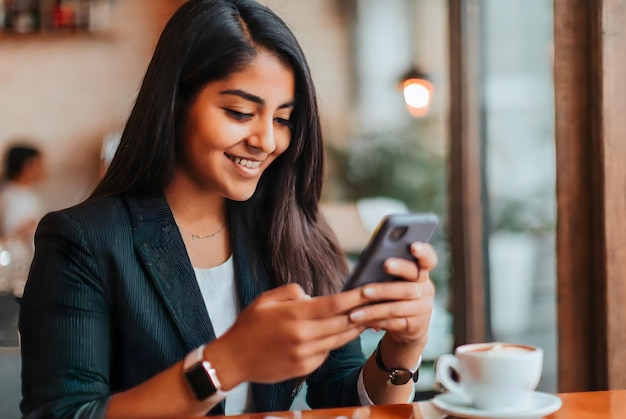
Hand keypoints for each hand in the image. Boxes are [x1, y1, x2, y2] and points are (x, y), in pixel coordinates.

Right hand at [209, 283, 368, 388]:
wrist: (233, 360)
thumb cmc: (248, 326)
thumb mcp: (265, 300)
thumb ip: (291, 292)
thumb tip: (313, 296)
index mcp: (294, 315)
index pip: (334, 304)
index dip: (355, 297)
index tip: (370, 290)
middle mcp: (303, 335)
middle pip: (343, 322)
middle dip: (362, 312)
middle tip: (377, 302)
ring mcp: (305, 354)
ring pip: (339, 339)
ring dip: (354, 328)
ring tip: (367, 317)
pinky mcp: (304, 368)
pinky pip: (327, 352)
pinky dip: (335, 342)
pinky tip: (340, 333)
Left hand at [347, 242, 436, 353]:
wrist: (407, 327)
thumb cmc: (393, 294)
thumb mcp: (394, 281)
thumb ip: (386, 269)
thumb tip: (368, 259)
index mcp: (421, 273)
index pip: (428, 260)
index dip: (423, 252)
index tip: (413, 245)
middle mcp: (426, 289)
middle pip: (411, 281)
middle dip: (396, 273)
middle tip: (384, 265)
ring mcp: (423, 309)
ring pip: (397, 306)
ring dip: (375, 306)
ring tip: (355, 307)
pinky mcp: (415, 326)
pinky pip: (393, 322)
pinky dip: (375, 320)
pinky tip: (361, 319)